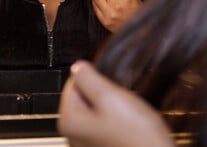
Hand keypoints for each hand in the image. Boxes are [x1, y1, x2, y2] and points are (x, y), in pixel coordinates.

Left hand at [58, 60, 174, 146]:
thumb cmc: (137, 137)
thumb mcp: (111, 96)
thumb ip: (89, 78)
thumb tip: (78, 67)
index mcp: (70, 121)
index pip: (73, 83)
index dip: (95, 79)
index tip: (110, 88)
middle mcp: (74, 136)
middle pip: (84, 98)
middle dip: (104, 95)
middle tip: (122, 104)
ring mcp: (88, 145)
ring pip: (98, 111)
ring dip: (113, 108)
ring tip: (128, 117)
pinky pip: (107, 125)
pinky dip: (118, 122)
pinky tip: (130, 128)